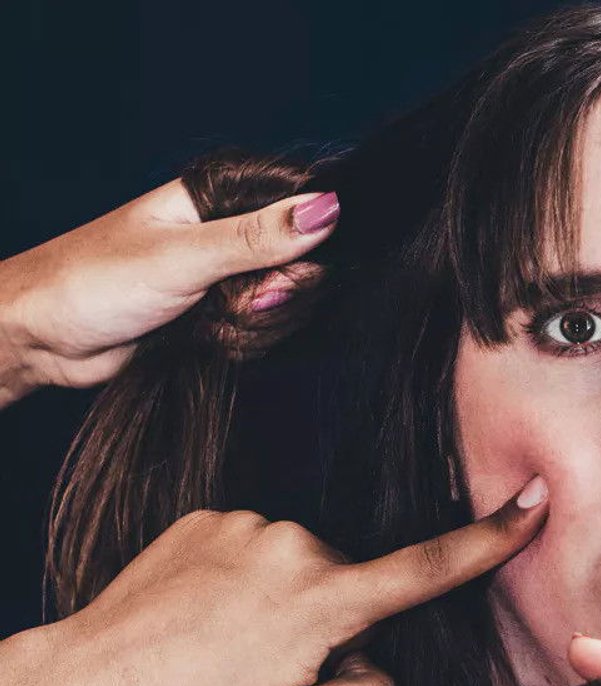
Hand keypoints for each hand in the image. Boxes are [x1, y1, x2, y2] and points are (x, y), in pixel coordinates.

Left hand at [0, 179, 336, 399]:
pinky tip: (205, 339)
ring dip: (253, 327)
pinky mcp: (221, 311)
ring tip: (205, 322)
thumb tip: (329, 207)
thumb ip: (259, 237)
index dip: (306, 248)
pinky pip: (265, 331)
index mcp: (220, 195)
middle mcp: (230, 229)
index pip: (304, 208)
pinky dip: (242, 344)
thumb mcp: (183, 257)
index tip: (278, 277)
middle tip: (231, 303)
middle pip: (305, 265)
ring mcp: (227, 272)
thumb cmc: (91, 282)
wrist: (41, 338)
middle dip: (273, 299)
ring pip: (287, 304)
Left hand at [7, 475, 549, 685]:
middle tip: (268, 673)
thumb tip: (378, 655)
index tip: (536, 497)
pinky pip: (257, 549)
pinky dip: (243, 583)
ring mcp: (249, 524)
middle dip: (331, 624)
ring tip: (224, 648)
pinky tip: (202, 619)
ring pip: (303, 567)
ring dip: (283, 603)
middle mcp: (296, 545)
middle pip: (352, 584)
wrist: (83, 685)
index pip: (429, 564)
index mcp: (326, 600)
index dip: (492, 536)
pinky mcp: (209, 516)